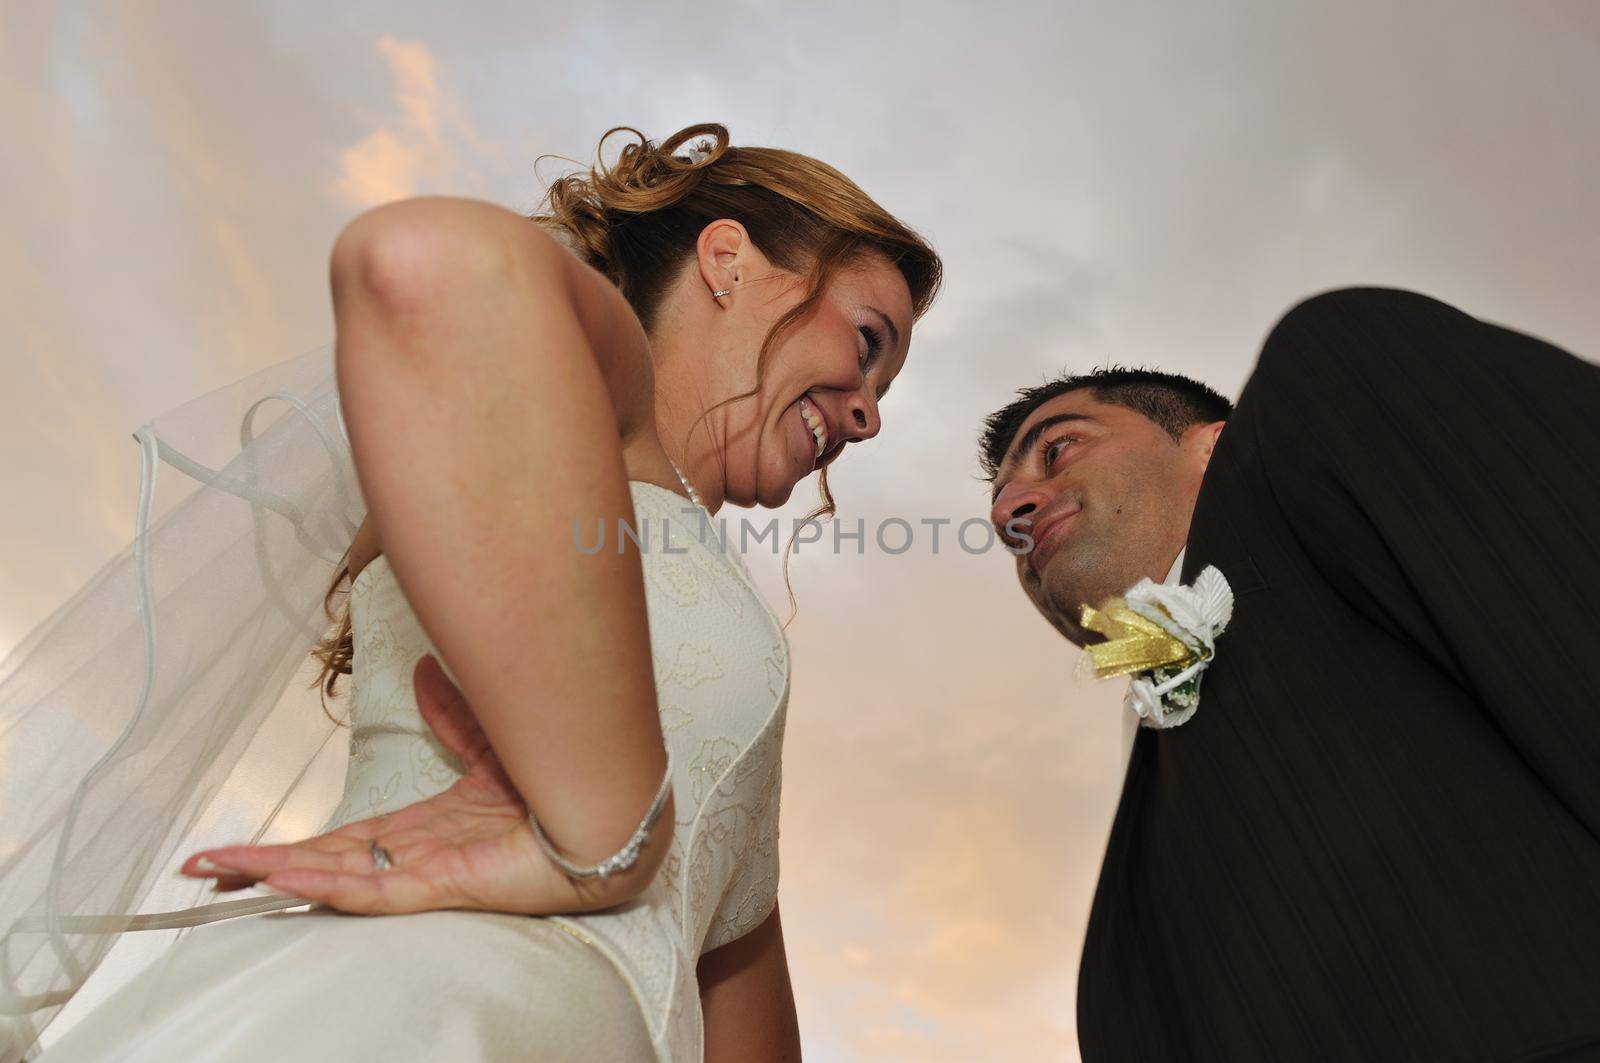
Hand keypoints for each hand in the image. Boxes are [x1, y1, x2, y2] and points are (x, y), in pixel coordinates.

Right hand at [181, 655, 575, 914]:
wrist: (607, 812)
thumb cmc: (556, 788)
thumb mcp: (491, 743)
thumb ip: (455, 714)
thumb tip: (426, 668)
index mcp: (421, 829)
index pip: (340, 841)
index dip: (286, 845)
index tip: (233, 849)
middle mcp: (416, 856)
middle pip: (323, 864)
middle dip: (260, 866)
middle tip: (199, 868)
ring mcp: (427, 874)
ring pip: (338, 879)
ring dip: (279, 875)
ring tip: (221, 872)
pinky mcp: (447, 885)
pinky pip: (381, 890)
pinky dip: (332, 885)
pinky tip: (289, 879)